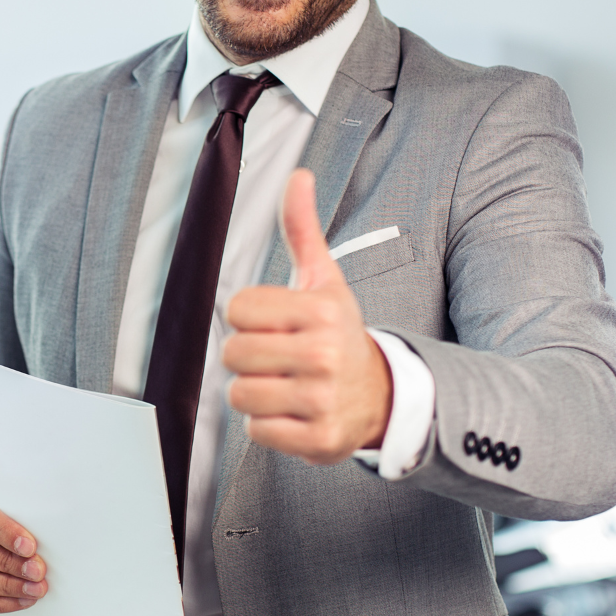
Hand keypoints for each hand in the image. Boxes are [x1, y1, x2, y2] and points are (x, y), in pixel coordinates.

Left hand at [222, 169, 392, 463]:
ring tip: (285, 385)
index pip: (238, 308)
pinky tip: (294, 412)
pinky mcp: (318, 440)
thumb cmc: (339, 334)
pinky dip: (269, 426)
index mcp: (322, 311)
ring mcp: (322, 400)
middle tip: (279, 358)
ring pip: (240, 394)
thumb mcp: (324, 281)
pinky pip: (257, 431)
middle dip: (249, 357)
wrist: (381, 395)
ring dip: (256, 393)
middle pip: (233, 353)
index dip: (250, 318)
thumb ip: (302, 230)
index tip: (276, 324)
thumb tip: (298, 176)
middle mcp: (324, 354)